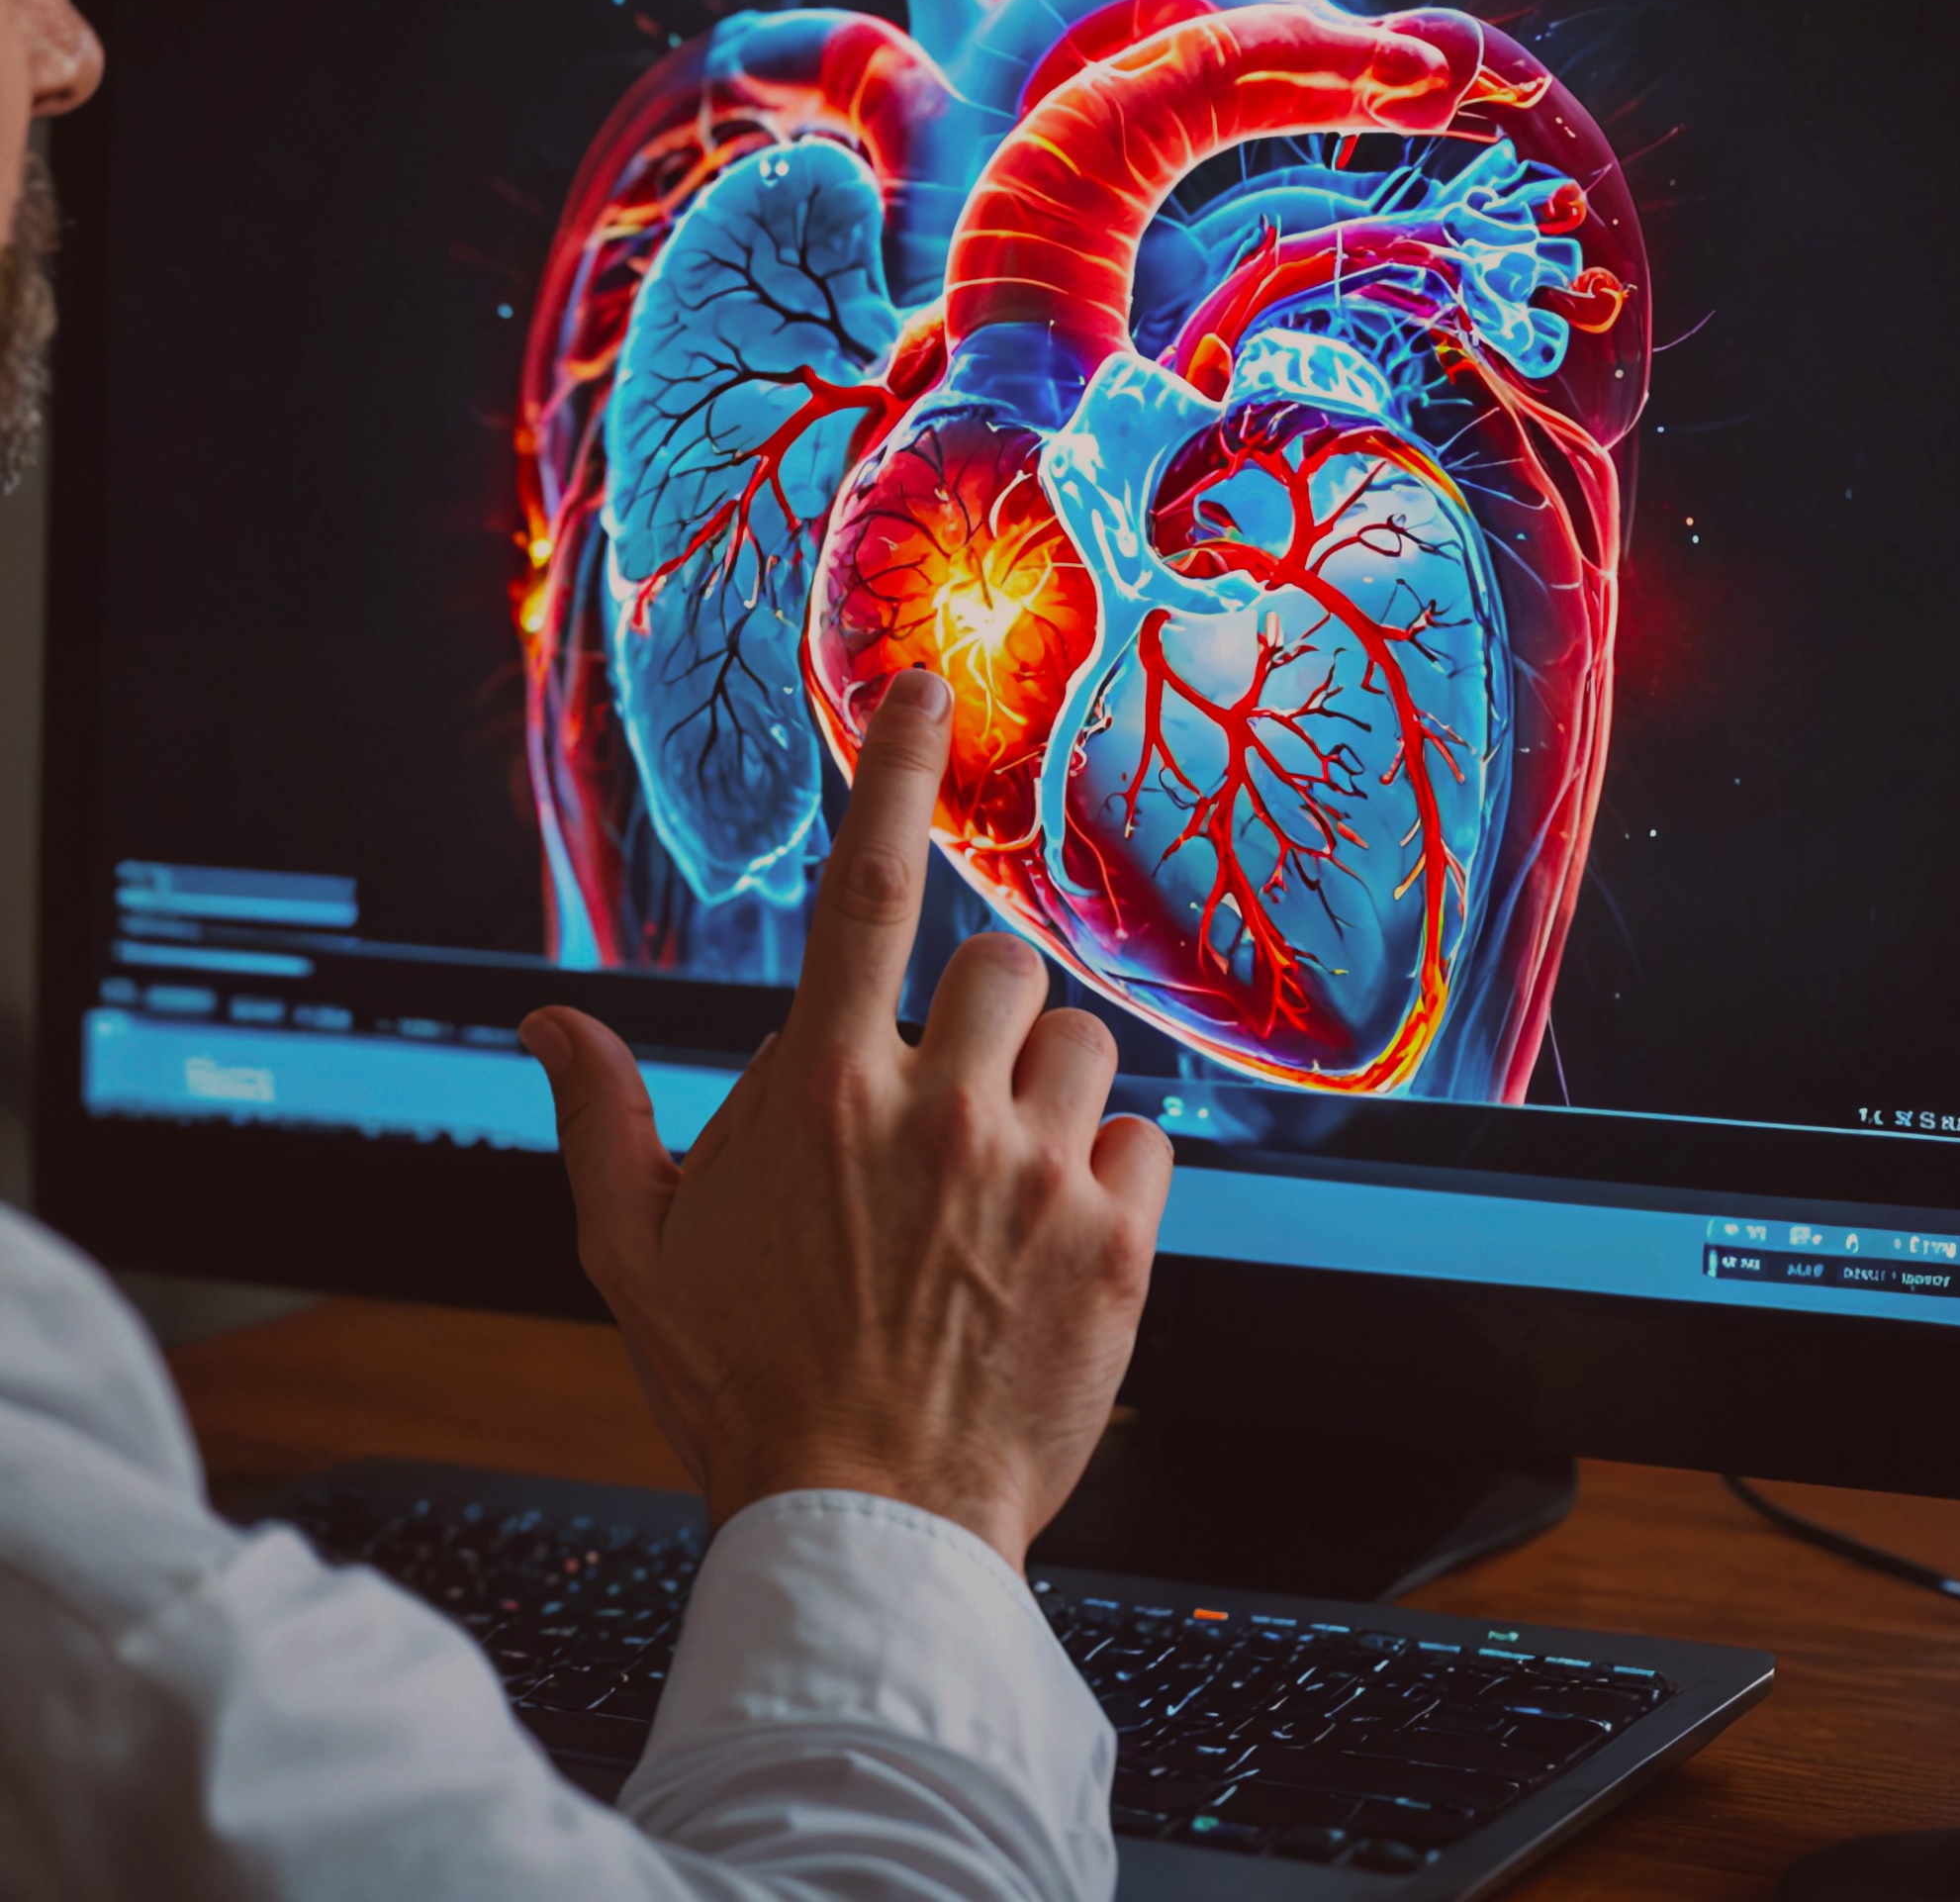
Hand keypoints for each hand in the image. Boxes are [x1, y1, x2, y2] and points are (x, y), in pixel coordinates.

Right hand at [520, 668, 1173, 1571]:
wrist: (864, 1531)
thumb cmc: (745, 1385)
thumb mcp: (637, 1251)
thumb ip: (599, 1115)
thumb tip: (549, 1023)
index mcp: (821, 1090)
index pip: (866, 887)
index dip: (897, 771)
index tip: (927, 689)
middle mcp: (937, 1107)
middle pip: (1001, 959)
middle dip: (978, 1013)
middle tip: (946, 1102)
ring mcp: (1035, 1174)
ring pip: (1081, 1043)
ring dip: (1045, 1091)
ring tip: (996, 1185)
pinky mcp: (1118, 1243)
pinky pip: (1148, 1140)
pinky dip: (1109, 1174)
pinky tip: (1052, 1240)